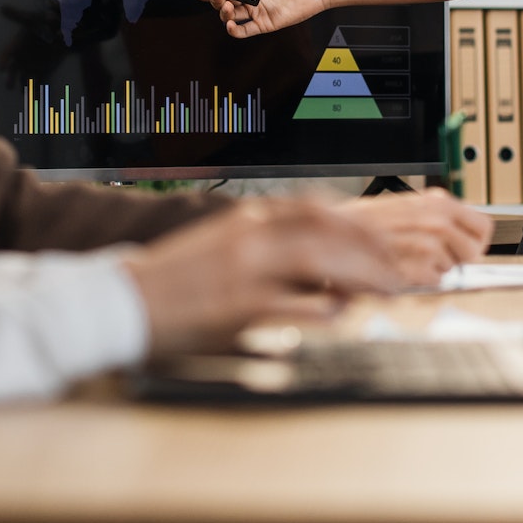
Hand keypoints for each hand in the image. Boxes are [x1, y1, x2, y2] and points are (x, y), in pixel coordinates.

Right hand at [125, 199, 402, 353]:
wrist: (125, 302)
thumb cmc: (173, 280)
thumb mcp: (221, 247)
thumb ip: (265, 246)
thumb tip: (310, 263)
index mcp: (246, 221)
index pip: (316, 209)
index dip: (357, 224)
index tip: (383, 241)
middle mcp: (249, 238)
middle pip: (325, 230)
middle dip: (369, 248)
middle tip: (396, 268)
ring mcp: (245, 271)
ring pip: (318, 259)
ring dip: (358, 273)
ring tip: (384, 289)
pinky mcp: (238, 307)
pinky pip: (295, 303)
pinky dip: (325, 307)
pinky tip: (343, 313)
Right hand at [335, 190, 492, 286]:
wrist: (333, 233)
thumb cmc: (362, 221)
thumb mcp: (406, 206)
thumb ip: (434, 217)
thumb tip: (456, 231)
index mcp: (438, 202)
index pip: (484, 226)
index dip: (476, 242)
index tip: (466, 248)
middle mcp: (438, 221)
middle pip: (474, 253)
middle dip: (459, 260)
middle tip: (435, 259)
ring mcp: (429, 245)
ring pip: (452, 269)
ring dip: (433, 269)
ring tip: (406, 259)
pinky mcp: (417, 268)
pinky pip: (433, 282)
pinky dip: (418, 280)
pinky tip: (400, 268)